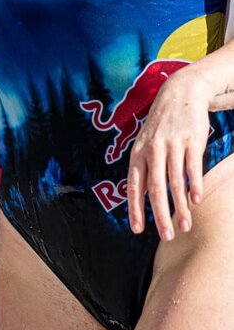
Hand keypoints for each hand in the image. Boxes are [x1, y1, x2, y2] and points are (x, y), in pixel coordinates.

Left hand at [127, 69, 209, 241]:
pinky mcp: (191, 141)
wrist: (180, 93)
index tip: (138, 230)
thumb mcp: (145, 143)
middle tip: (166, 236)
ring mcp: (173, 145)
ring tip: (185, 226)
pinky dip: (194, 186)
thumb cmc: (161, 125)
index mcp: (138, 153)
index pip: (134, 186)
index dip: (135, 209)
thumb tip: (141, 198)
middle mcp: (153, 150)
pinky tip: (196, 201)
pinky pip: (192, 167)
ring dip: (181, 207)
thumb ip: (144, 170)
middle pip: (156, 188)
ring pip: (176, 182)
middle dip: (160, 215)